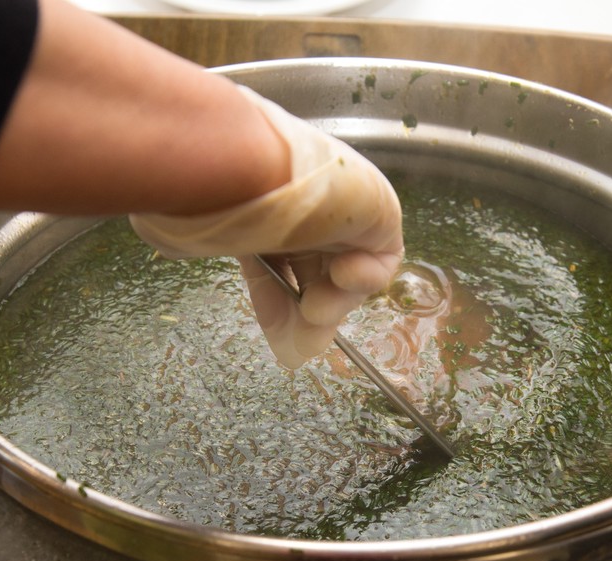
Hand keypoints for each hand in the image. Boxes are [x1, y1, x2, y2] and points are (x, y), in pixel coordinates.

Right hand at [130, 87, 403, 367]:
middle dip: (308, 317)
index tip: (280, 342)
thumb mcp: (242, 255)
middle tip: (302, 342)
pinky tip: (342, 272)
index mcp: (271, 213)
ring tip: (316, 309)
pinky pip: (382, 259)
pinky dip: (363, 277)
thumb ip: (265, 294)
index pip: (282, 271)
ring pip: (346, 277)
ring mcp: (345, 212)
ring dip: (334, 303)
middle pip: (316, 279)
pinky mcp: (380, 211)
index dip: (280, 308)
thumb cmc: (229, 198)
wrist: (252, 161)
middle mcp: (309, 211)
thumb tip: (287, 349)